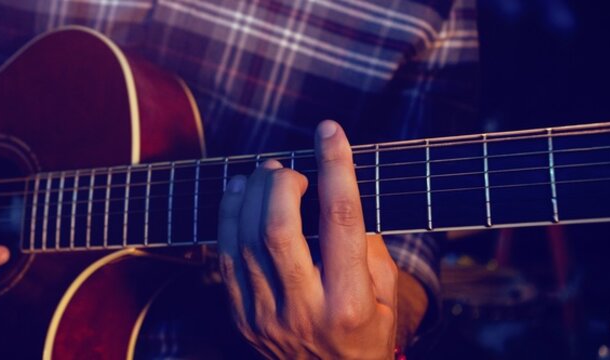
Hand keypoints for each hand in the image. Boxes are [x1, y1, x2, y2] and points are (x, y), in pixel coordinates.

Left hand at [217, 120, 397, 358]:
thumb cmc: (366, 333)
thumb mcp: (385, 296)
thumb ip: (367, 246)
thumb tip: (338, 191)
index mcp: (350, 302)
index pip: (341, 221)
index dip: (335, 167)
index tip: (330, 131)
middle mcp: (305, 310)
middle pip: (279, 229)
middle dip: (281, 184)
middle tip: (289, 168)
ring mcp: (265, 316)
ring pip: (245, 239)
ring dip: (252, 195)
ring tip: (266, 172)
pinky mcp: (240, 316)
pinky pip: (224, 257)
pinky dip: (228, 217)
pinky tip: (239, 193)